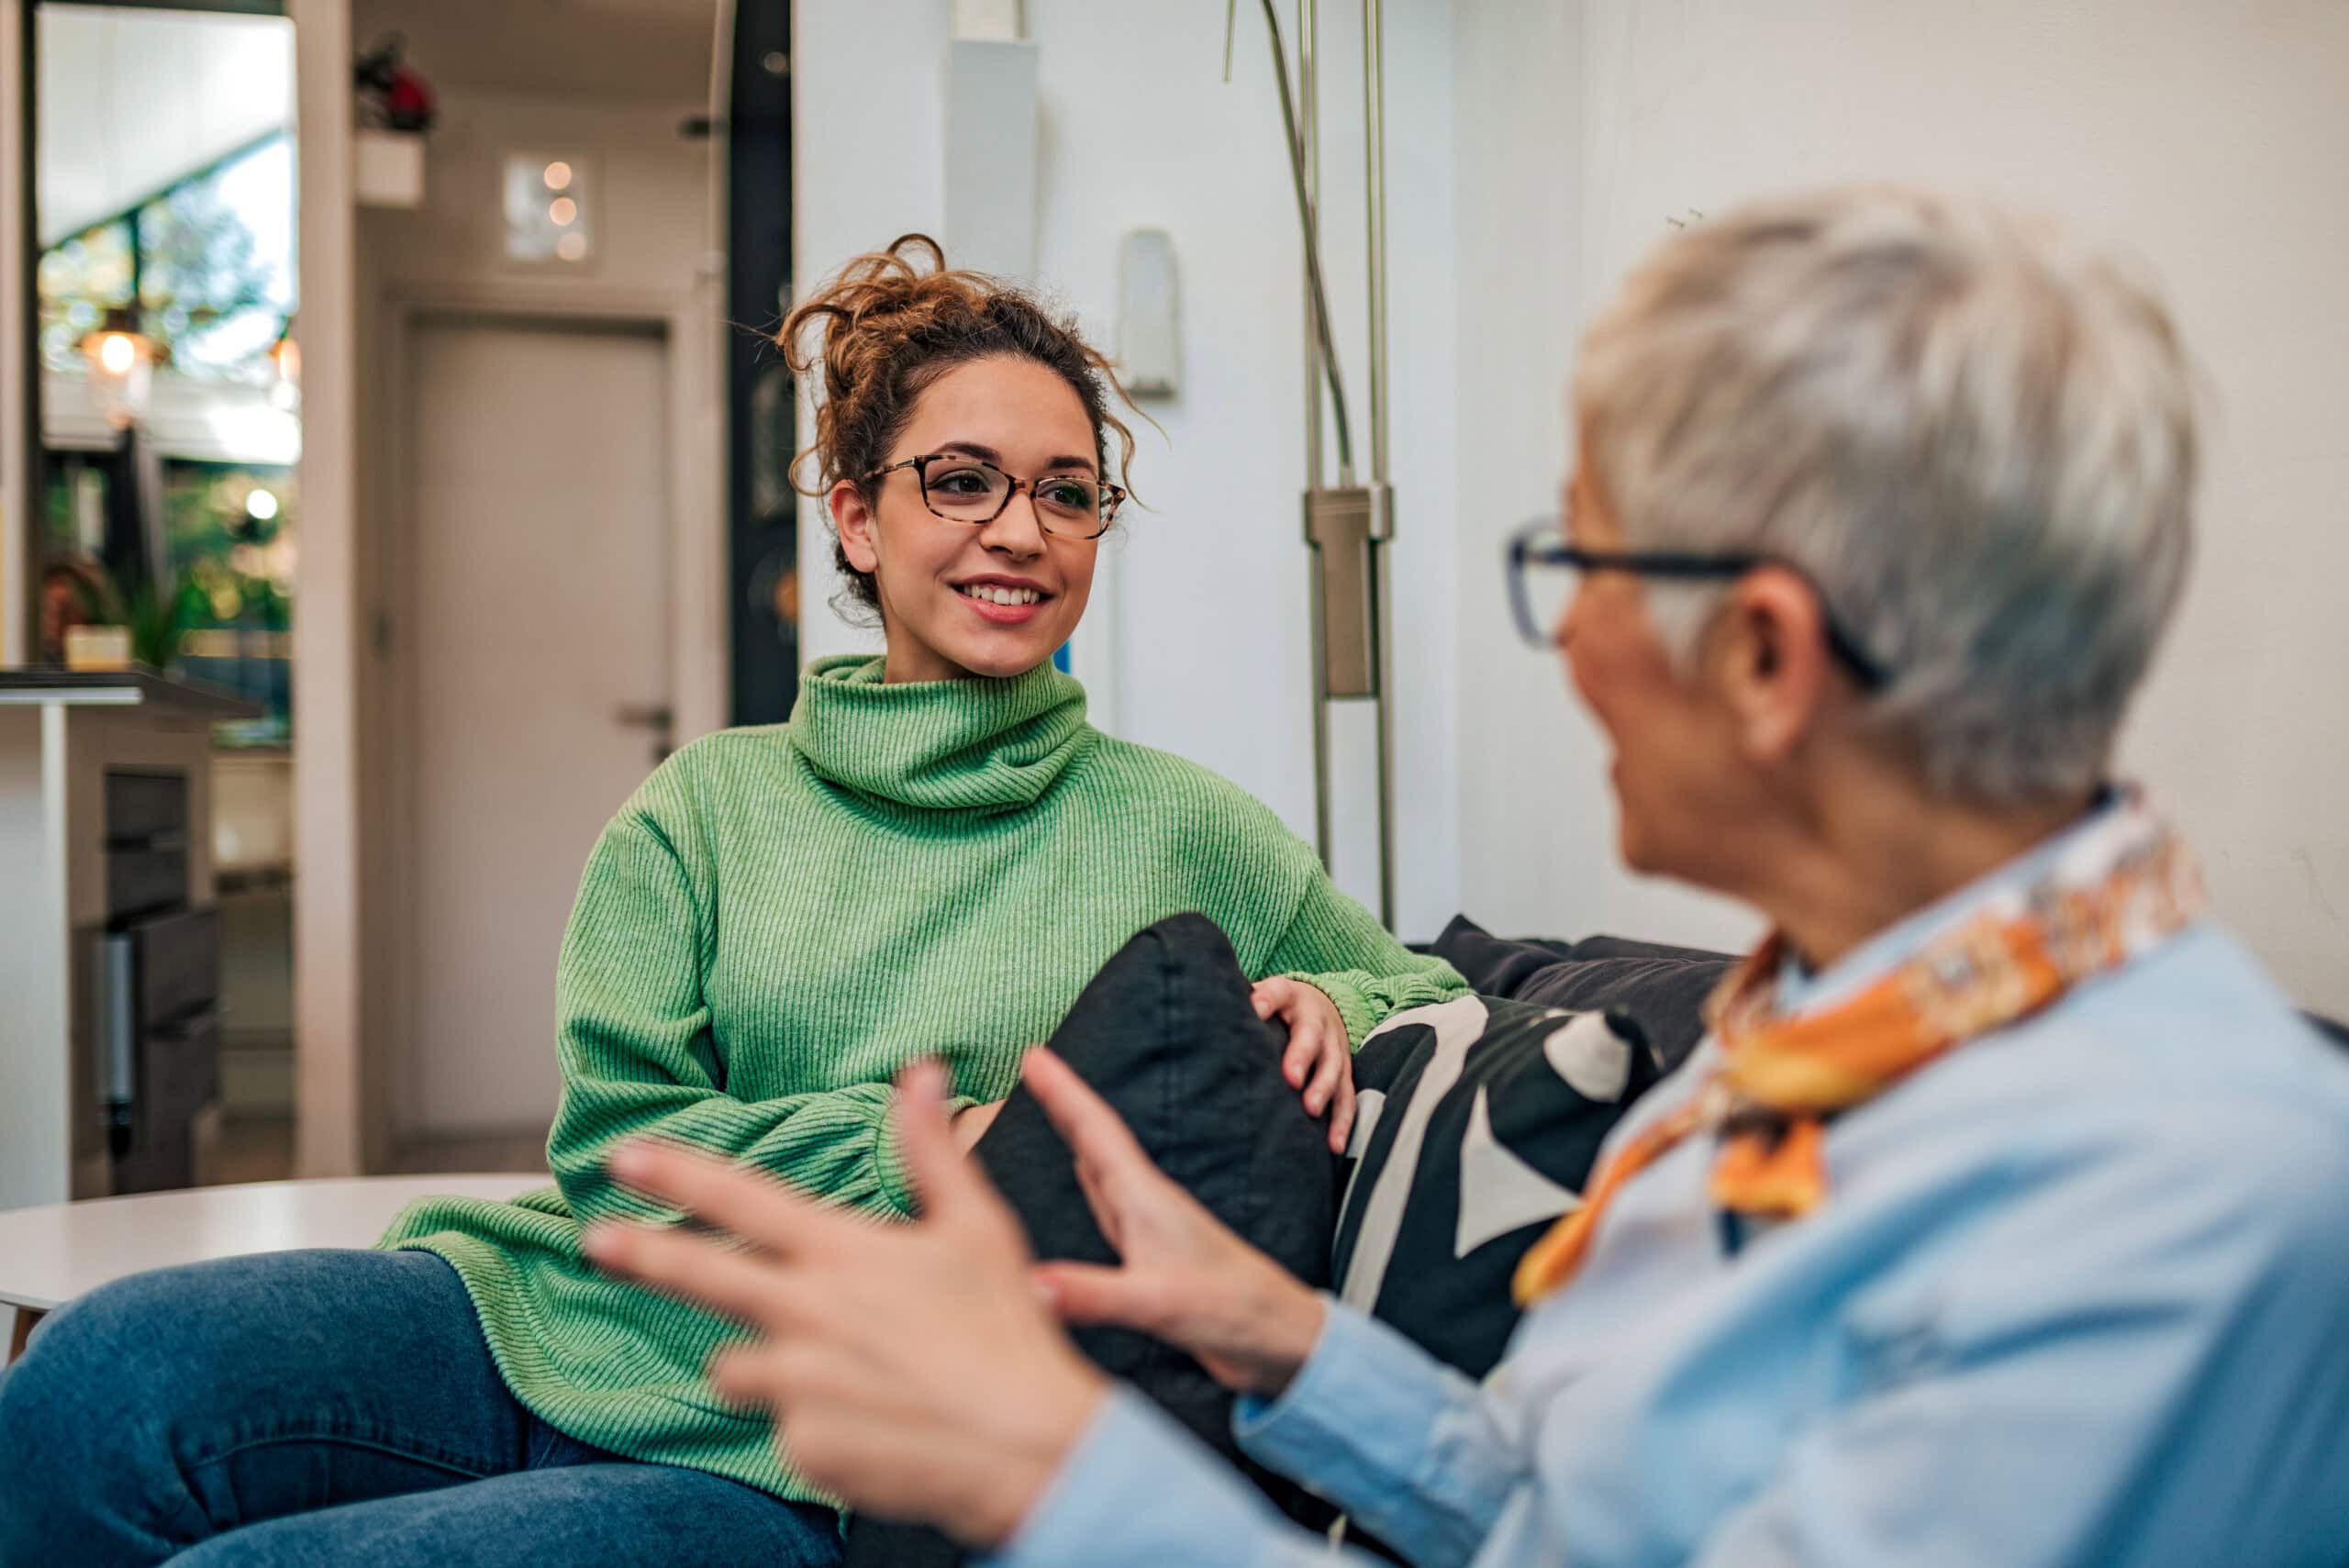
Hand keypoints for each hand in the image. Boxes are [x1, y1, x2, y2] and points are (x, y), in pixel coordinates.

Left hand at [582, 1064, 1104, 1549]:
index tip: (625, 1156)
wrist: (1028, 1446)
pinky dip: (813, 1419)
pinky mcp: (802, 1446)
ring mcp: (798, 1385)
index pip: (743, 1200)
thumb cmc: (1006, 1329)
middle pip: (701, 1275)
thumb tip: (918, 1071)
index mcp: (843, 1253)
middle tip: (596, 1239)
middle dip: (642, 1252)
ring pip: (738, 1364)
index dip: (678, 1174)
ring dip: (763, 1360)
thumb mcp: (976, 1226)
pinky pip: (785, 1426)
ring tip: (842, 1370)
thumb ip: (930, 1149)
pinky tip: (870, 1418)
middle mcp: (807, 1314)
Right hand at [1022, 1047, 1327, 1399]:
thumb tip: (1030, 1284)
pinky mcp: (1153, 1256)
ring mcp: (1151, 1230)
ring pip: (1102, 1169)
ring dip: (1075, 1136)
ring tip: (1054, 1107)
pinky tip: (1087, 1176)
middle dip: (1064, 1102)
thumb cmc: (1232, 1315)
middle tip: (1033, 1065)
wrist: (1280, 1340)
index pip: (1096, 1134)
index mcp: (1146, 1203)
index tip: (1034, 1053)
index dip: (1063, 1093)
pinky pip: (1109, 1205)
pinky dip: (1088, 1182)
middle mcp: (1147, 1207)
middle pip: (1095, 1141)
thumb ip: (1095, 1295)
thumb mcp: (1158, 1305)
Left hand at [1251, 977, 1357, 1152]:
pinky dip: (1342, 1120)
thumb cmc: (1276, 1008)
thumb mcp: (1260, 996)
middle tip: (1290, 1078)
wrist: (1320, 1006)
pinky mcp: (1344, 1072)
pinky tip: (1333, 1143)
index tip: (1255, 1008)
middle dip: (1301, 1056)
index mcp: (1290, 997)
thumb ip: (1239, 1005)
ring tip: (1310, 1109)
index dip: (1267, 1000)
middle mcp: (1316, 1020)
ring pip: (1334, 1066)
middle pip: (1312, 1035)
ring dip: (1323, 1088)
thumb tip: (1201, 1013)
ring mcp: (1334, 1046)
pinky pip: (1346, 1096)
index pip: (1278, 993)